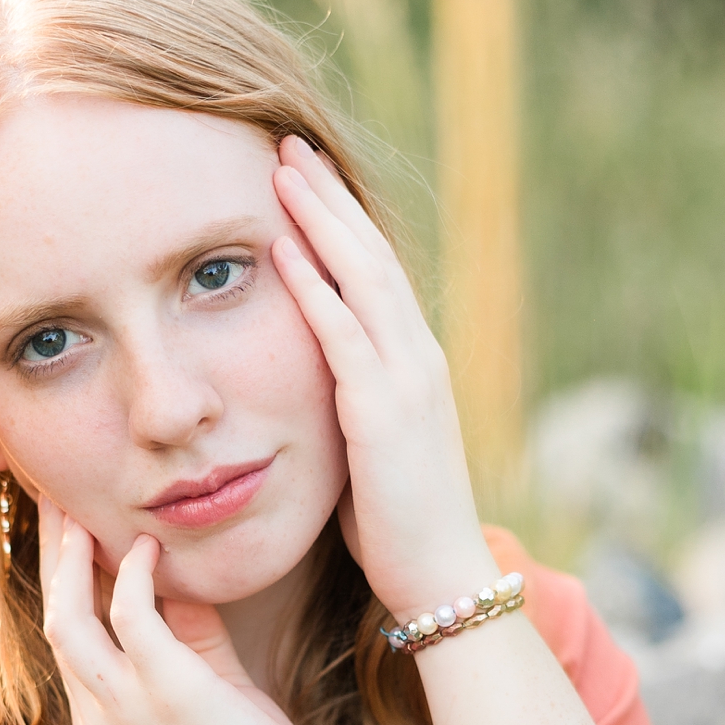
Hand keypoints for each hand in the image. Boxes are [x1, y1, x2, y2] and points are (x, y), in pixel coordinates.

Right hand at [38, 499, 339, 724]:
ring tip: (84, 509)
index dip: (62, 586)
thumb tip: (174, 581)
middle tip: (53, 498)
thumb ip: (188, 645)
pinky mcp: (168, 693)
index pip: (66, 646)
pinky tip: (150, 547)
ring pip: (72, 616)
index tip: (67, 537)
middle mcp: (97, 723)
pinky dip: (136, 575)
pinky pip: (132, 616)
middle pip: (53, 621)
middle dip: (51, 556)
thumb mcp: (208, 704)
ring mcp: (126, 710)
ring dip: (74, 556)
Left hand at [270, 135, 489, 618]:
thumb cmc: (398, 529)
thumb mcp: (370, 453)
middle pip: (371, 255)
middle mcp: (418, 359)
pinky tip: (283, 248)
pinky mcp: (382, 414)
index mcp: (415, 366)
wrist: (442, 578)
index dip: (342, 223)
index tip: (306, 180)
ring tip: (283, 171)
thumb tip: (313, 394)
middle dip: (330, 198)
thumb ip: (348, 410)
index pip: (376, 275)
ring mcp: (406, 382)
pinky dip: (314, 287)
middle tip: (290, 146)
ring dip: (320, 221)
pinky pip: (343, 335)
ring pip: (361, 278)